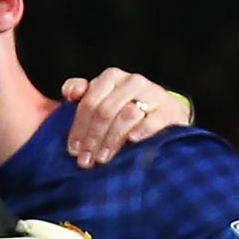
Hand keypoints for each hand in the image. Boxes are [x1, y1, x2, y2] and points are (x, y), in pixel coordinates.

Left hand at [59, 70, 189, 168]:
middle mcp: (131, 81)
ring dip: (112, 139)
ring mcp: (152, 93)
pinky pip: (154, 118)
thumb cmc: (122, 109)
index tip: (73, 150)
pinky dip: (143, 129)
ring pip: (127, 114)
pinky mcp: (169, 108)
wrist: (162, 114)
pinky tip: (132, 140)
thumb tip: (70, 92)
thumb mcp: (100, 101)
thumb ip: (82, 95)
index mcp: (110, 78)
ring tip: (103, 158)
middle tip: (86, 160)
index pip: (88, 102)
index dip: (78, 128)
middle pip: (105, 110)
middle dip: (93, 138)